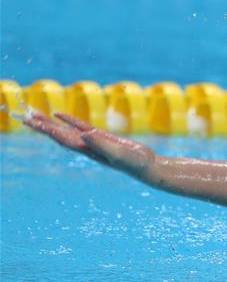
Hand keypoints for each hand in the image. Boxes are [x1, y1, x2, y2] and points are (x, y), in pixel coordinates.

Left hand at [23, 111, 155, 175]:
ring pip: (65, 130)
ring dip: (50, 123)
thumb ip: (101, 145)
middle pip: (58, 135)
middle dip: (42, 127)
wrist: (146, 167)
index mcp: (87, 150)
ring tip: (35, 115)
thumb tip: (83, 135)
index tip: (33, 121)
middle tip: (25, 118)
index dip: (48, 130)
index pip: (62, 138)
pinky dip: (68, 120)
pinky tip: (59, 114)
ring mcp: (92, 142)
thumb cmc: (135, 162)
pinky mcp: (101, 137)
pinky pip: (79, 126)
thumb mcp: (119, 153)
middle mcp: (85, 147)